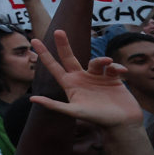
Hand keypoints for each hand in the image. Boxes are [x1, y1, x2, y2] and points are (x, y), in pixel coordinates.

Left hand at [30, 31, 145, 129]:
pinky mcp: (112, 78)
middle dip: (63, 44)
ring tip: (108, 62)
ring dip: (101, 60)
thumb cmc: (98, 119)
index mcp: (70, 84)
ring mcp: (97, 77)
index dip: (44, 54)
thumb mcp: (74, 111)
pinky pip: (112, 67)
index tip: (34, 40)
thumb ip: (54, 105)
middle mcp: (81, 78)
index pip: (54, 67)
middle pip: (69, 57)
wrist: (122, 123)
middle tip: (58, 31)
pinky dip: (116, 67)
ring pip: (95, 61)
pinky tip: (122, 72)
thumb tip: (32, 99)